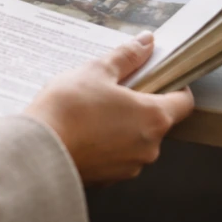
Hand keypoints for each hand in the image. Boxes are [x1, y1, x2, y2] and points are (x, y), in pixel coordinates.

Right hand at [24, 32, 193, 185]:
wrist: (38, 149)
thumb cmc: (69, 109)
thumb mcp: (97, 70)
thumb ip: (126, 56)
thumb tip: (145, 42)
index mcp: (153, 117)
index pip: (183, 102)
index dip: (175, 86)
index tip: (159, 76)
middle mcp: (148, 147)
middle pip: (156, 120)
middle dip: (138, 104)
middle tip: (112, 89)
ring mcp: (128, 167)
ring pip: (134, 139)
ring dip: (120, 125)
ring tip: (91, 110)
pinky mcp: (108, 179)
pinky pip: (114, 156)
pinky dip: (105, 143)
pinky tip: (83, 130)